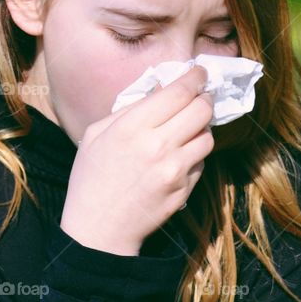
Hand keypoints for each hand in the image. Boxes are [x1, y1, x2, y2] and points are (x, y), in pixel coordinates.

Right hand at [60, 63, 215, 254]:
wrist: (99, 229)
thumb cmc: (92, 178)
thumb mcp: (97, 134)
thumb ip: (129, 109)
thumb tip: (160, 90)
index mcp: (132, 127)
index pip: (179, 92)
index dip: (195, 78)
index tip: (200, 72)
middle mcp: (158, 145)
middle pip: (202, 110)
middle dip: (204, 99)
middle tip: (200, 98)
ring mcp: (175, 170)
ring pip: (208, 136)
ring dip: (201, 129)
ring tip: (187, 130)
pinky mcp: (185, 189)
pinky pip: (201, 162)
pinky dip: (194, 155)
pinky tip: (178, 158)